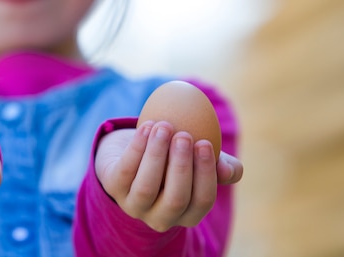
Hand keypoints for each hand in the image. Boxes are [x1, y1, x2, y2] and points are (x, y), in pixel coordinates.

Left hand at [95, 121, 242, 231]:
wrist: (136, 147)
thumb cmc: (176, 154)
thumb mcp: (199, 157)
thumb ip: (219, 163)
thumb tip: (230, 170)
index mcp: (187, 213)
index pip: (202, 201)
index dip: (206, 174)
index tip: (205, 143)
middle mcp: (161, 217)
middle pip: (175, 198)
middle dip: (181, 166)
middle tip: (184, 135)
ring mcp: (134, 206)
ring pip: (147, 187)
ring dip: (157, 154)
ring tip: (165, 126)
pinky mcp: (113, 188)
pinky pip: (126, 170)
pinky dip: (138, 146)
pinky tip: (148, 126)